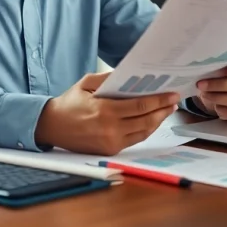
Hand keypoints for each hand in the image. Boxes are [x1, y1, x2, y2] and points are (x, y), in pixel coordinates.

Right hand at [35, 72, 179, 155]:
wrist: (52, 126)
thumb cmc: (69, 102)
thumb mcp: (86, 83)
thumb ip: (109, 79)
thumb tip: (131, 76)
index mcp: (105, 110)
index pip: (141, 106)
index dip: (159, 100)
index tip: (171, 94)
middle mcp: (110, 128)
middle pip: (146, 120)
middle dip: (163, 110)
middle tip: (174, 101)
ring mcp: (111, 142)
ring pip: (143, 132)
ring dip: (158, 121)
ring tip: (167, 111)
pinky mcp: (110, 150)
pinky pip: (135, 140)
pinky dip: (146, 130)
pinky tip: (152, 121)